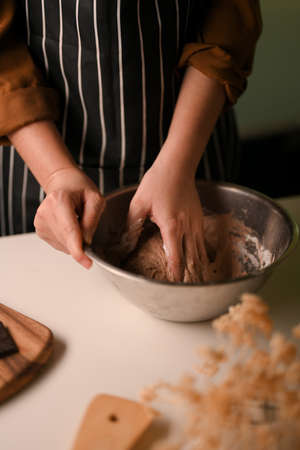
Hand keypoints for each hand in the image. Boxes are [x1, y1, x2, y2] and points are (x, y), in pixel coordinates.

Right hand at [34, 167, 104, 268]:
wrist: (63, 183)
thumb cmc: (80, 189)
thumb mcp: (96, 199)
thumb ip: (92, 220)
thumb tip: (86, 242)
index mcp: (59, 200)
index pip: (69, 231)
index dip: (78, 250)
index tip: (87, 263)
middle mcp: (45, 212)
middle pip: (67, 240)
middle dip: (82, 242)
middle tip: (87, 224)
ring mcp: (39, 222)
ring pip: (64, 245)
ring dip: (75, 240)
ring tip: (77, 220)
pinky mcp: (39, 230)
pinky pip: (60, 244)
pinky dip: (69, 240)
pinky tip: (70, 225)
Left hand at [126, 160, 207, 281]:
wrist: (177, 166)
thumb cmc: (157, 182)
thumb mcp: (139, 204)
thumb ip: (132, 226)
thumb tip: (126, 243)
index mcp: (171, 226)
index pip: (175, 256)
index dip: (175, 272)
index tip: (173, 284)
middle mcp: (187, 228)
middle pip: (192, 258)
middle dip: (189, 274)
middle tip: (187, 289)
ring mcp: (196, 223)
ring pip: (200, 251)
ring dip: (198, 267)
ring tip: (198, 281)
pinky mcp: (199, 218)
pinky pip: (203, 241)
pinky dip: (203, 254)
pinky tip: (202, 261)